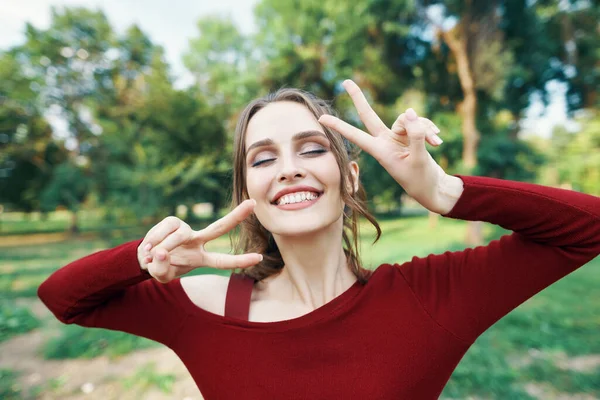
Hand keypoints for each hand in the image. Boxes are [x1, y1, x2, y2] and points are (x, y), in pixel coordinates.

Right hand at [137, 199, 262, 282]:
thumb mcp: (160, 275)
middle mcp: (198, 241)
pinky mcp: (173, 222)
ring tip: (150, 256)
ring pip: (178, 237)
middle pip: (220, 227)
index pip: (223, 261)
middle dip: (237, 216)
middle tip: (253, 203)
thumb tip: (161, 252)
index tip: (259, 258)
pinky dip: (153, 241)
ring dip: (162, 248)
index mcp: (201, 259)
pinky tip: (147, 247)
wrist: (144, 256)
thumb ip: (161, 268)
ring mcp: (186, 230)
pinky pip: (164, 231)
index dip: (240, 261)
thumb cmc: (159, 267)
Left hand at [318, 80, 447, 212]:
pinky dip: (428, 129)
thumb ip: (415, 135)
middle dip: (358, 98)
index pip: (356, 135)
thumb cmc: (421, 179)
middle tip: (346, 81)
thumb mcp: (419, 159)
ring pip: (406, 118)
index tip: (321, 119)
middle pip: (369, 115)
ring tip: (434, 143)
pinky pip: (418, 122)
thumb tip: (410, 112)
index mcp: (380, 151)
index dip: (339, 127)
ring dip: (423, 127)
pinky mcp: (410, 135)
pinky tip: (437, 141)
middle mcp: (385, 141)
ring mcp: (397, 137)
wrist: (432, 187)